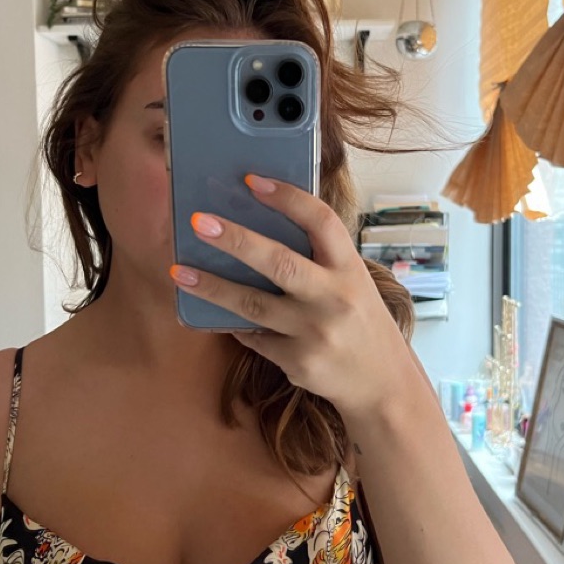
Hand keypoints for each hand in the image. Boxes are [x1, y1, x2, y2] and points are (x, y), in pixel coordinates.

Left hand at [168, 174, 413, 414]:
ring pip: (253, 305)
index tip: (251, 181)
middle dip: (235, 240)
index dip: (287, 198)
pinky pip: (254, 337)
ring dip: (213, 287)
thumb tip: (260, 226)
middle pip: (279, 262)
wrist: (382, 382)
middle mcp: (334, 298)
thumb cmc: (360, 321)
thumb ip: (318, 259)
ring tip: (181, 272)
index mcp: (349, 268)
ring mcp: (315, 332)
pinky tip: (220, 314)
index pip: (320, 222)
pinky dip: (235, 324)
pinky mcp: (298, 362)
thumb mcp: (352, 282)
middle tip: (198, 222)